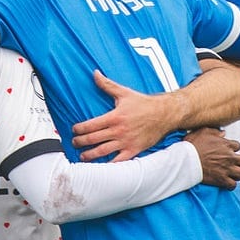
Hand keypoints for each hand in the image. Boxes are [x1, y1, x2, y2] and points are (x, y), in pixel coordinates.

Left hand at [72, 71, 186, 161]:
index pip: (90, 125)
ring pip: (103, 151)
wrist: (164, 114)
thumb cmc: (144, 104)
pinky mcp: (134, 150)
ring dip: (90, 155)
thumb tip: (95, 73)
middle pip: (93, 139)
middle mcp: (118, 131)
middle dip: (80, 142)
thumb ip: (107, 85)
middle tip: (74, 143)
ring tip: (82, 156)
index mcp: (114, 117)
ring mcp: (126, 142)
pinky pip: (119, 161)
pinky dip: (109, 165)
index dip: (79, 129)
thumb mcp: (124, 93)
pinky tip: (101, 166)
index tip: (74, 130)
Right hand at [189, 128, 239, 188]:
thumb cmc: (192, 146)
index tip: (228, 150)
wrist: (186, 160)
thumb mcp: (202, 131)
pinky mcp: (221, 179)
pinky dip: (231, 185)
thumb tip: (222, 133)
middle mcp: (229, 157)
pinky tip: (227, 182)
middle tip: (238, 162)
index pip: (238, 146)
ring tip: (235, 173)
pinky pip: (233, 185)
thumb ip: (214, 131)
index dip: (234, 148)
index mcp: (226, 144)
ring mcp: (227, 169)